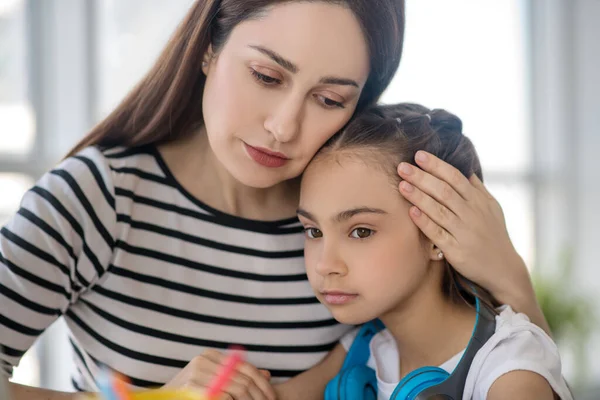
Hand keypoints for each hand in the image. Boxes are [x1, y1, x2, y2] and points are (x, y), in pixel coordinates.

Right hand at [162, 349, 275, 399]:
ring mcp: (196, 374)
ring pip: (237, 389)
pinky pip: (224, 397)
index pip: (246, 366)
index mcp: (211, 355)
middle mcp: (203, 360)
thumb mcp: (216, 381)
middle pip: (243, 378)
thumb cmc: (192, 393)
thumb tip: (267, 375)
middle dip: (259, 396)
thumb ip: (239, 376)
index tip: (272, 397)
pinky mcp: (193, 388)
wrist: (164, 399)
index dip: (262, 383)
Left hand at [397, 150, 527, 297]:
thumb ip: (478, 189)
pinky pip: (438, 234)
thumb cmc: (494, 236)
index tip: (419, 155)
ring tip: (402, 185)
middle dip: (422, 177)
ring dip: (419, 197)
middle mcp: (471, 214)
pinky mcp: (456, 250)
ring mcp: (464, 232)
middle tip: (402, 166)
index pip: (455, 178)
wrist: (503, 269)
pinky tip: (411, 212)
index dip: (437, 166)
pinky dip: (425, 222)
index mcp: (478, 201)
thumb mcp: (492, 209)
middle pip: (444, 191)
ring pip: (439, 210)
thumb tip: (467, 169)